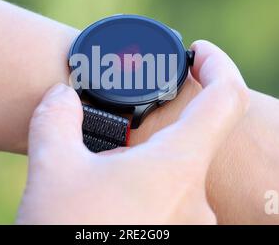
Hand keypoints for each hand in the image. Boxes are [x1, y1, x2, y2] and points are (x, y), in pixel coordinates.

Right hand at [16, 40, 248, 223]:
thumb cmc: (68, 232)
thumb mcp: (51, 169)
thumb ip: (56, 119)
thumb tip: (60, 97)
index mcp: (178, 168)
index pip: (228, 98)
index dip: (219, 64)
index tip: (199, 52)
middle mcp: (197, 200)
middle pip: (197, 139)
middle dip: (162, 122)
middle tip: (128, 115)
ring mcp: (192, 228)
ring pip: (178, 176)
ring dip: (148, 162)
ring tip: (107, 166)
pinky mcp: (177, 241)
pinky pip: (171, 204)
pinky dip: (147, 188)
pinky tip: (112, 197)